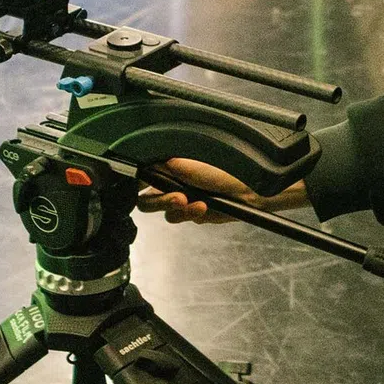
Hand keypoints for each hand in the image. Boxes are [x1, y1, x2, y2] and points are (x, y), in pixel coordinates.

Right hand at [136, 157, 307, 225]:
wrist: (247, 192)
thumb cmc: (223, 171)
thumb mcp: (188, 165)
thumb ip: (163, 166)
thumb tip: (142, 166)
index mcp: (168, 167)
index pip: (142, 176)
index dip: (136, 183)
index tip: (138, 186)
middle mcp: (171, 182)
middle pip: (147, 200)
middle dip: (160, 201)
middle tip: (178, 198)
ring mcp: (180, 199)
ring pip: (163, 212)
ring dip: (178, 209)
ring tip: (196, 204)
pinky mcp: (190, 214)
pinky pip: (178, 219)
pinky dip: (188, 214)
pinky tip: (203, 208)